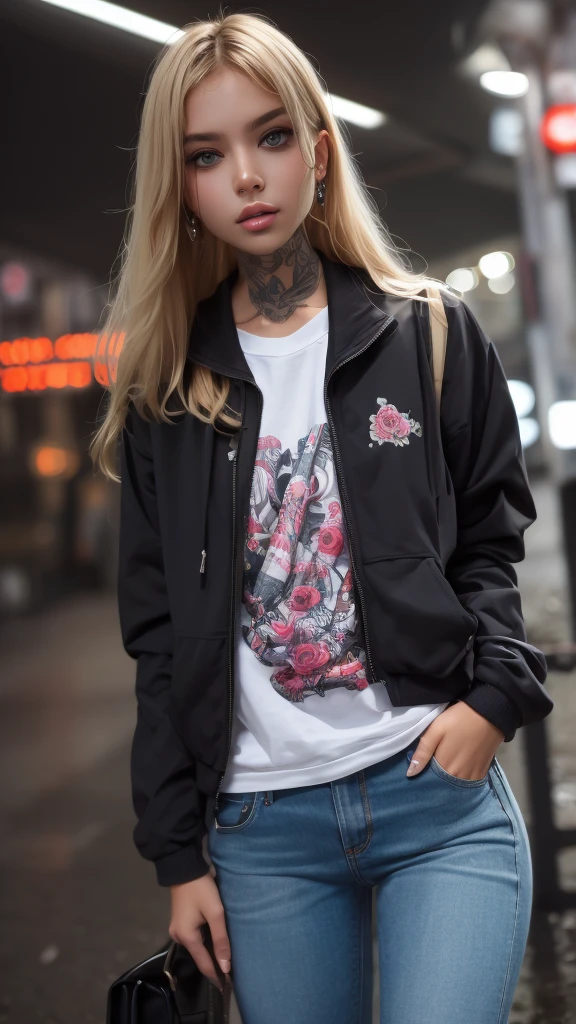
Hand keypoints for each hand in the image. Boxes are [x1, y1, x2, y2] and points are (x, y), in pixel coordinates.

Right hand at [169, 872, 231, 992]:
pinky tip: (214, 944)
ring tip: (224, 961)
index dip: (216, 975)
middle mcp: (179, 937)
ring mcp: (177, 929)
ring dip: (209, 954)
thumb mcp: (215, 913)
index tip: (227, 987)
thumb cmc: (201, 890)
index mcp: (187, 937)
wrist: (184, 867)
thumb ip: (221, 940)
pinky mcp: (180, 921)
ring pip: (196, 947)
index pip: (204, 964)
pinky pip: (194, 938)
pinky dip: (204, 943)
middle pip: (199, 956)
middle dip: (213, 965)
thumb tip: (225, 967)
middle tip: (229, 975)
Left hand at [406, 701, 504, 779]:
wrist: (489, 713)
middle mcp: (459, 776)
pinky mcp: (483, 772)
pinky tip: (459, 768)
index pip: (430, 780)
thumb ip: (423, 752)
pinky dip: (462, 778)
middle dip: (436, 779)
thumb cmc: (458, 719)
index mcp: (445, 766)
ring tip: (446, 766)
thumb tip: (410, 773)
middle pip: (443, 784)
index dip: (424, 776)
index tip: (421, 770)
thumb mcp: (436, 730)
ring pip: (456, 784)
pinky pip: (469, 782)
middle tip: (434, 766)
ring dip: (450, 780)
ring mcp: (473, 776)